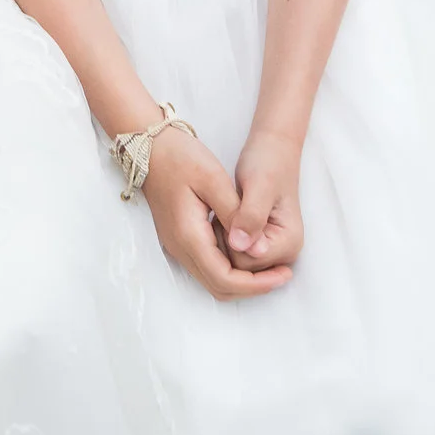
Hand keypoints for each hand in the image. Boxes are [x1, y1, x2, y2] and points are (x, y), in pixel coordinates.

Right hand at [141, 129, 291, 299]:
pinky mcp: (179, 239)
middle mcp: (180, 248)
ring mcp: (177, 245)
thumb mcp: (214, 179)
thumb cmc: (181, 158)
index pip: (225, 278)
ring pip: (212, 280)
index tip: (284, 274)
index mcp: (188, 235)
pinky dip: (230, 268)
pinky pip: (207, 266)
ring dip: (242, 279)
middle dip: (253, 287)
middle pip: (219, 287)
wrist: (150, 147)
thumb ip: (236, 214)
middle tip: (283, 274)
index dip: (257, 284)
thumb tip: (254, 247)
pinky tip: (248, 249)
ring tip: (271, 266)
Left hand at [226, 131, 305, 271]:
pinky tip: (226, 215)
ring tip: (228, 210)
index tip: (231, 208)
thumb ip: (251, 217)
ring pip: (234, 261)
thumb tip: (241, 247)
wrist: (272, 149)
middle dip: (226, 239)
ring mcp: (273, 251)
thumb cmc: (267, 163)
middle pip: (240, 266)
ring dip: (223, 237)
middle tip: (228, 208)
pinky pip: (234, 251)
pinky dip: (224, 235)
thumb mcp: (259, 185)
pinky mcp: (260, 245)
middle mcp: (284, 255)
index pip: (245, 262)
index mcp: (289, 244)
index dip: (229, 238)